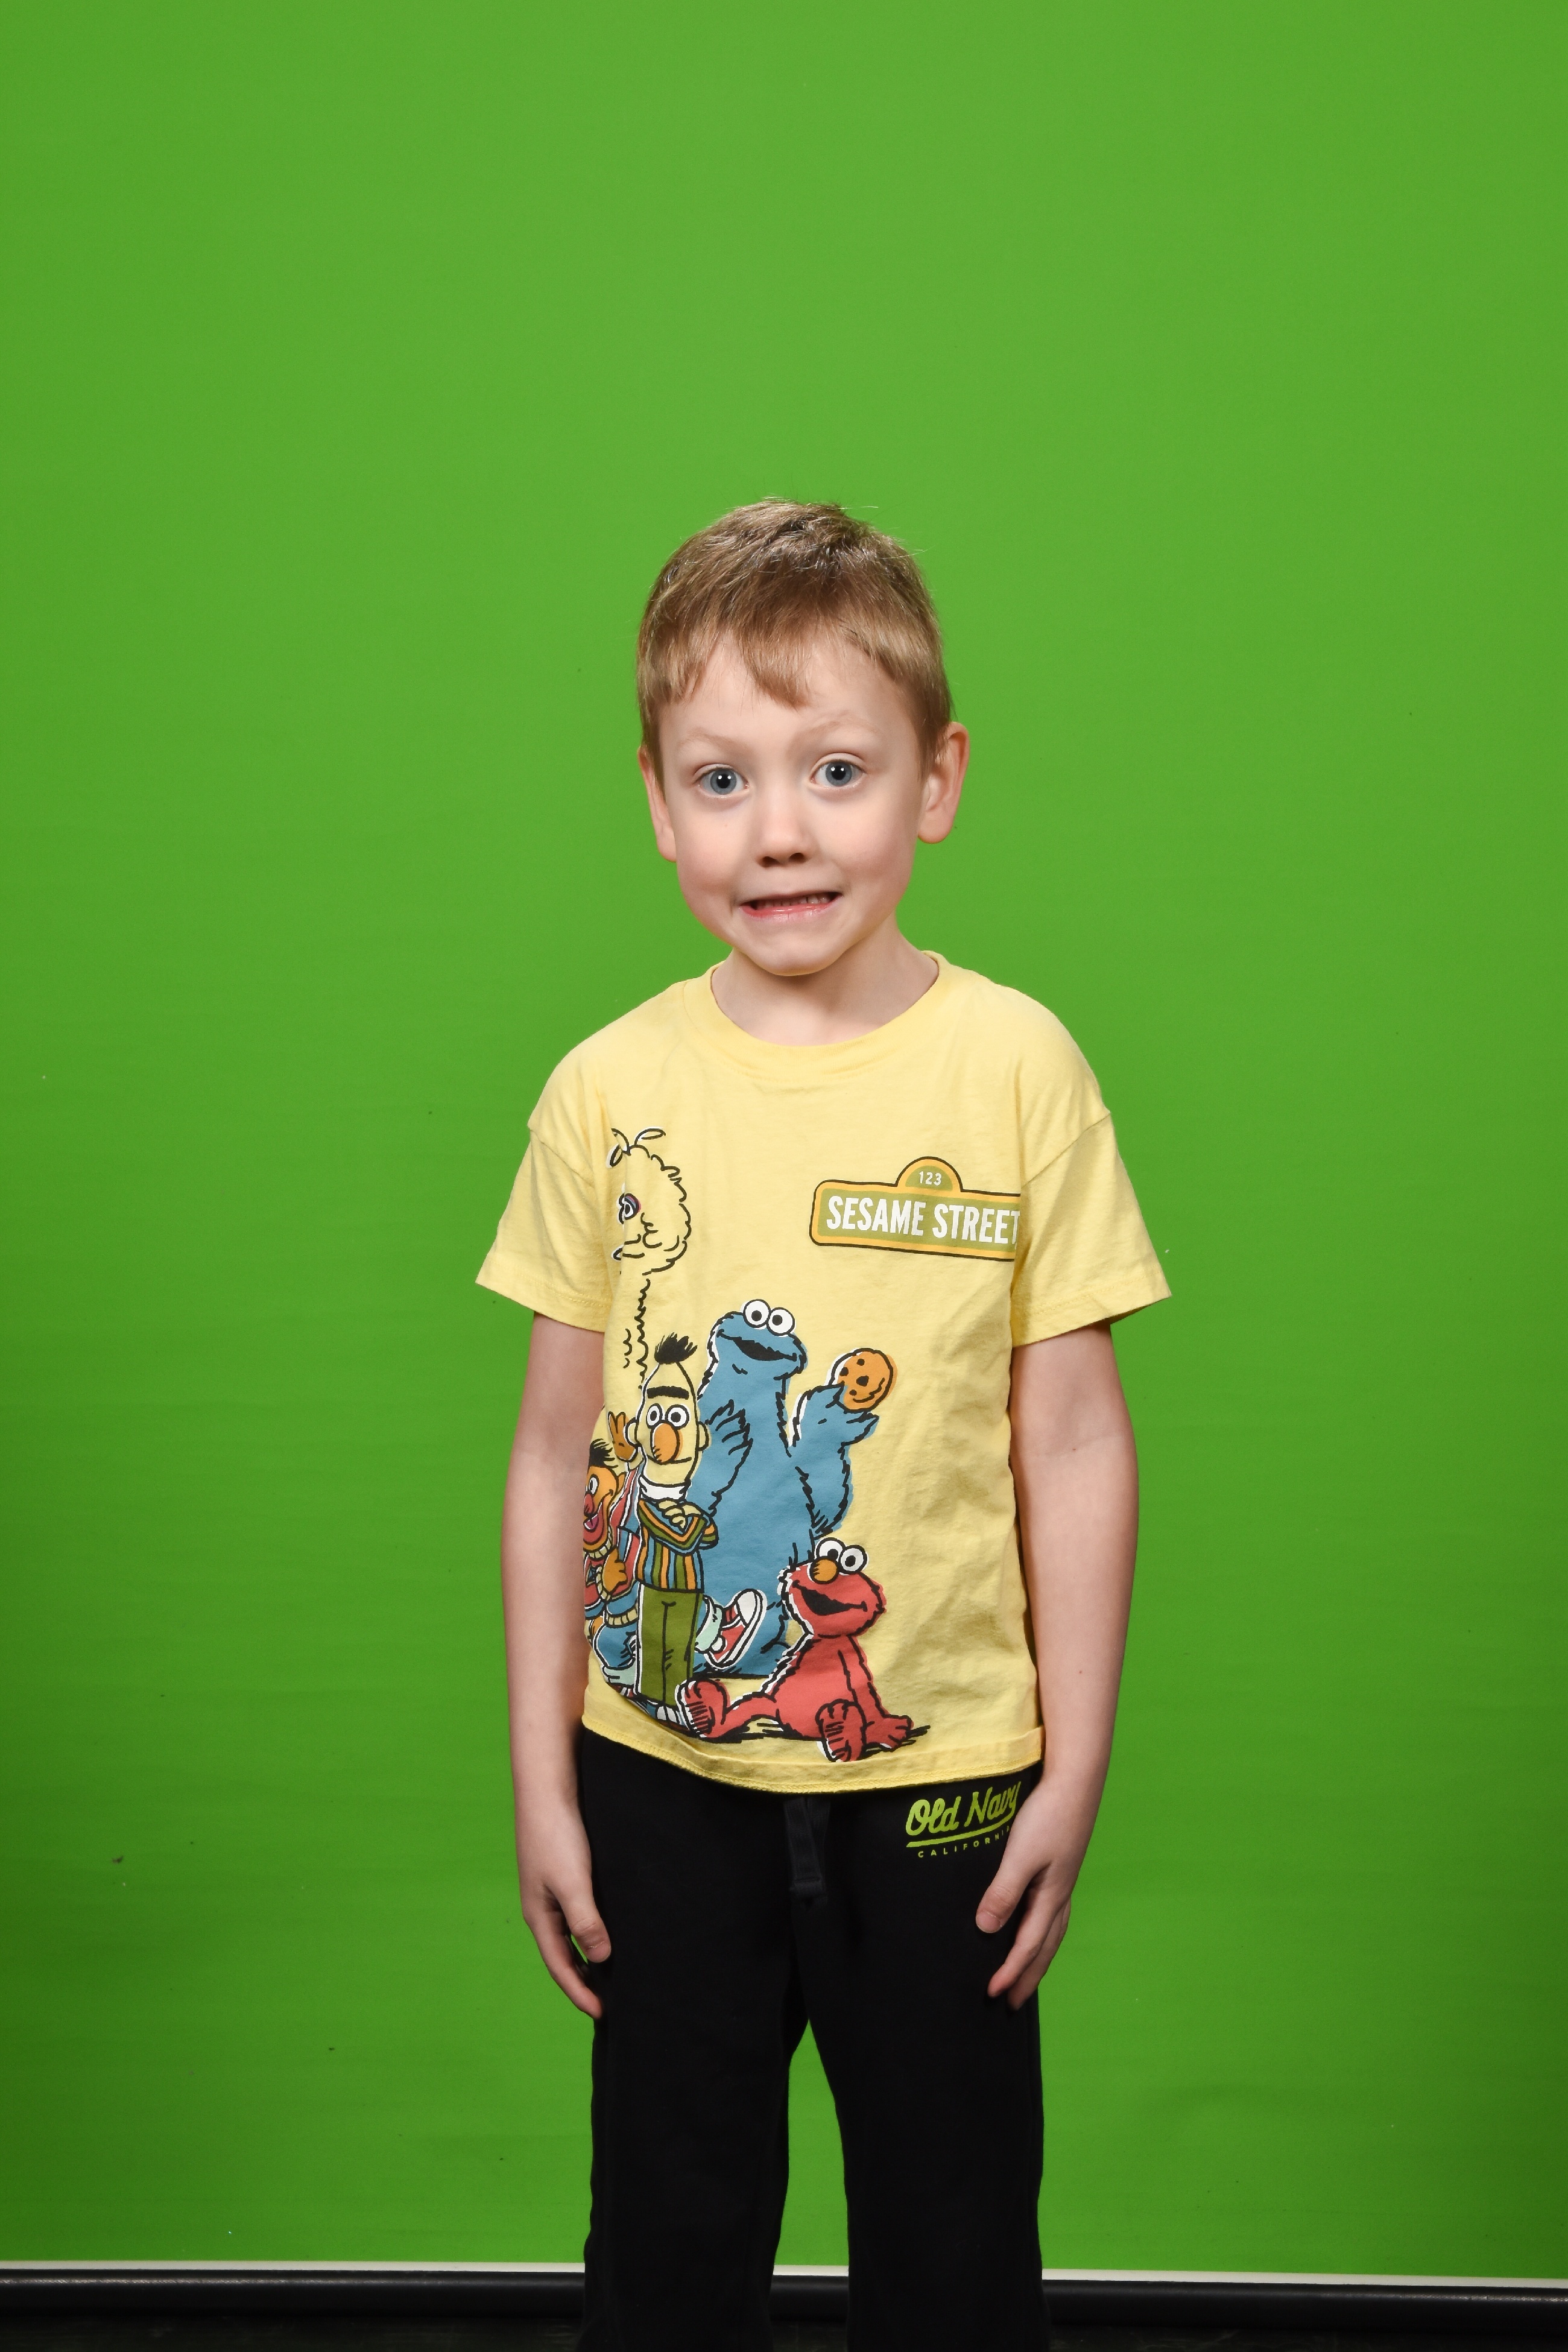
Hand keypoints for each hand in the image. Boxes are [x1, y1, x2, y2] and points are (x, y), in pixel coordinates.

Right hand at [516, 1789, 611, 2019]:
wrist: (548, 1786)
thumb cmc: (557, 1833)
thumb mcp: (573, 1882)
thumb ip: (585, 1921)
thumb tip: (602, 1958)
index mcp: (539, 1916)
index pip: (560, 1966)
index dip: (580, 1993)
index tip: (604, 2014)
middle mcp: (544, 1907)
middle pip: (564, 1955)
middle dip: (583, 1980)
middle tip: (610, 2001)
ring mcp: (553, 1889)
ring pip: (572, 1934)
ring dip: (589, 1956)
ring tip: (614, 1973)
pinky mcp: (566, 1871)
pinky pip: (580, 1912)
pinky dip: (593, 1929)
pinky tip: (612, 1927)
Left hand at [976, 1777, 1096, 2007]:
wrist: (1075, 1781)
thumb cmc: (1047, 1815)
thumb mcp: (1020, 1855)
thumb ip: (1004, 1892)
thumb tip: (986, 1930)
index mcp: (1051, 1897)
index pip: (1028, 1946)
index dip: (1010, 1972)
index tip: (991, 1994)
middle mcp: (1060, 1895)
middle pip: (1045, 1947)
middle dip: (1028, 1977)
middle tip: (1012, 2003)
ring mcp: (1062, 1881)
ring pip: (1051, 1932)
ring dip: (1037, 1958)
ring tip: (1025, 1975)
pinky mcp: (1060, 1867)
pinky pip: (1051, 1914)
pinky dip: (1042, 1932)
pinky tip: (1035, 1926)